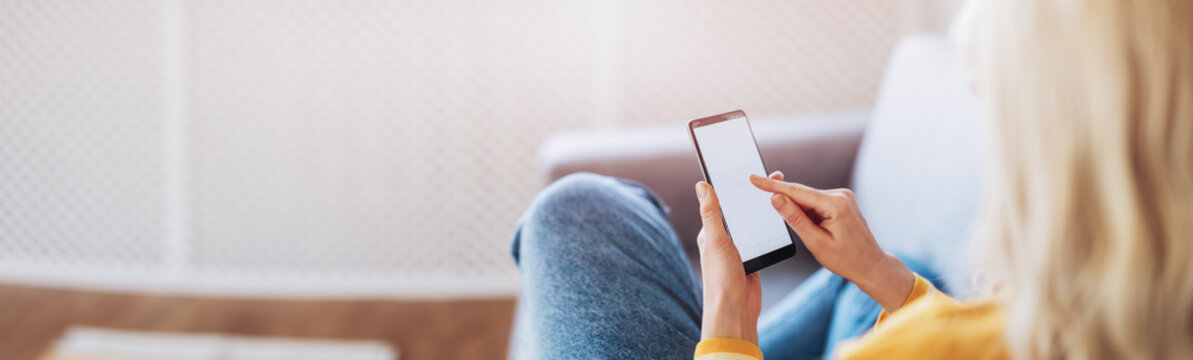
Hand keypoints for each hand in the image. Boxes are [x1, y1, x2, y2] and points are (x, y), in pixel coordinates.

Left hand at [693, 172, 784, 342]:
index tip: (749, 170)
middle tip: (773, 178)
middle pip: (740, 212)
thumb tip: (702, 185)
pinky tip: (780, 221)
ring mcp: (739, 250)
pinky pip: (762, 240)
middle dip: (754, 196)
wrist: (735, 310)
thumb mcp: (716, 240)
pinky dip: (770, 230)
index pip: (722, 202)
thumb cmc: (720, 278)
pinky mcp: (752, 260)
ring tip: (780, 195)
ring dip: (763, 212)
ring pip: (752, 225)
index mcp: (711, 232)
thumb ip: (711, 213)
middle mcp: (724, 240)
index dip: (734, 186)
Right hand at [749, 174, 914, 311]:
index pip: (796, 191)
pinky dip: (810, 215)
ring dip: (803, 216)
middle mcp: (840, 195)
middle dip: (791, 209)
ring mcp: (842, 197)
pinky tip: (821, 232)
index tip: (754, 178)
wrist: (871, 265)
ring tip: (819, 238)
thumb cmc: (846, 259)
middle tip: (797, 227)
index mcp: (835, 204)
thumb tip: (776, 198)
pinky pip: (817, 204)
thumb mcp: (816, 242)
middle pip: (802, 196)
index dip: (772, 185)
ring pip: (808, 201)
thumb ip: (795, 218)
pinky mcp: (841, 202)